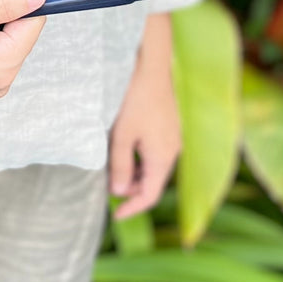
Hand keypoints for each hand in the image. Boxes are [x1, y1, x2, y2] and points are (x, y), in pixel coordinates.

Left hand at [109, 14, 180, 219]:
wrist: (152, 66)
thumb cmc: (136, 100)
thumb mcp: (121, 135)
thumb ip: (119, 165)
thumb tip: (118, 190)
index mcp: (163, 157)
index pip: (149, 195)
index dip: (132, 208)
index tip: (116, 215)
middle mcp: (174, 150)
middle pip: (153, 181)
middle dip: (132, 189)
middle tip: (108, 187)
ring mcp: (174, 137)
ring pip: (154, 165)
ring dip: (135, 172)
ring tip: (113, 167)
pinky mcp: (171, 125)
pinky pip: (157, 151)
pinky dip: (141, 157)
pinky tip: (125, 147)